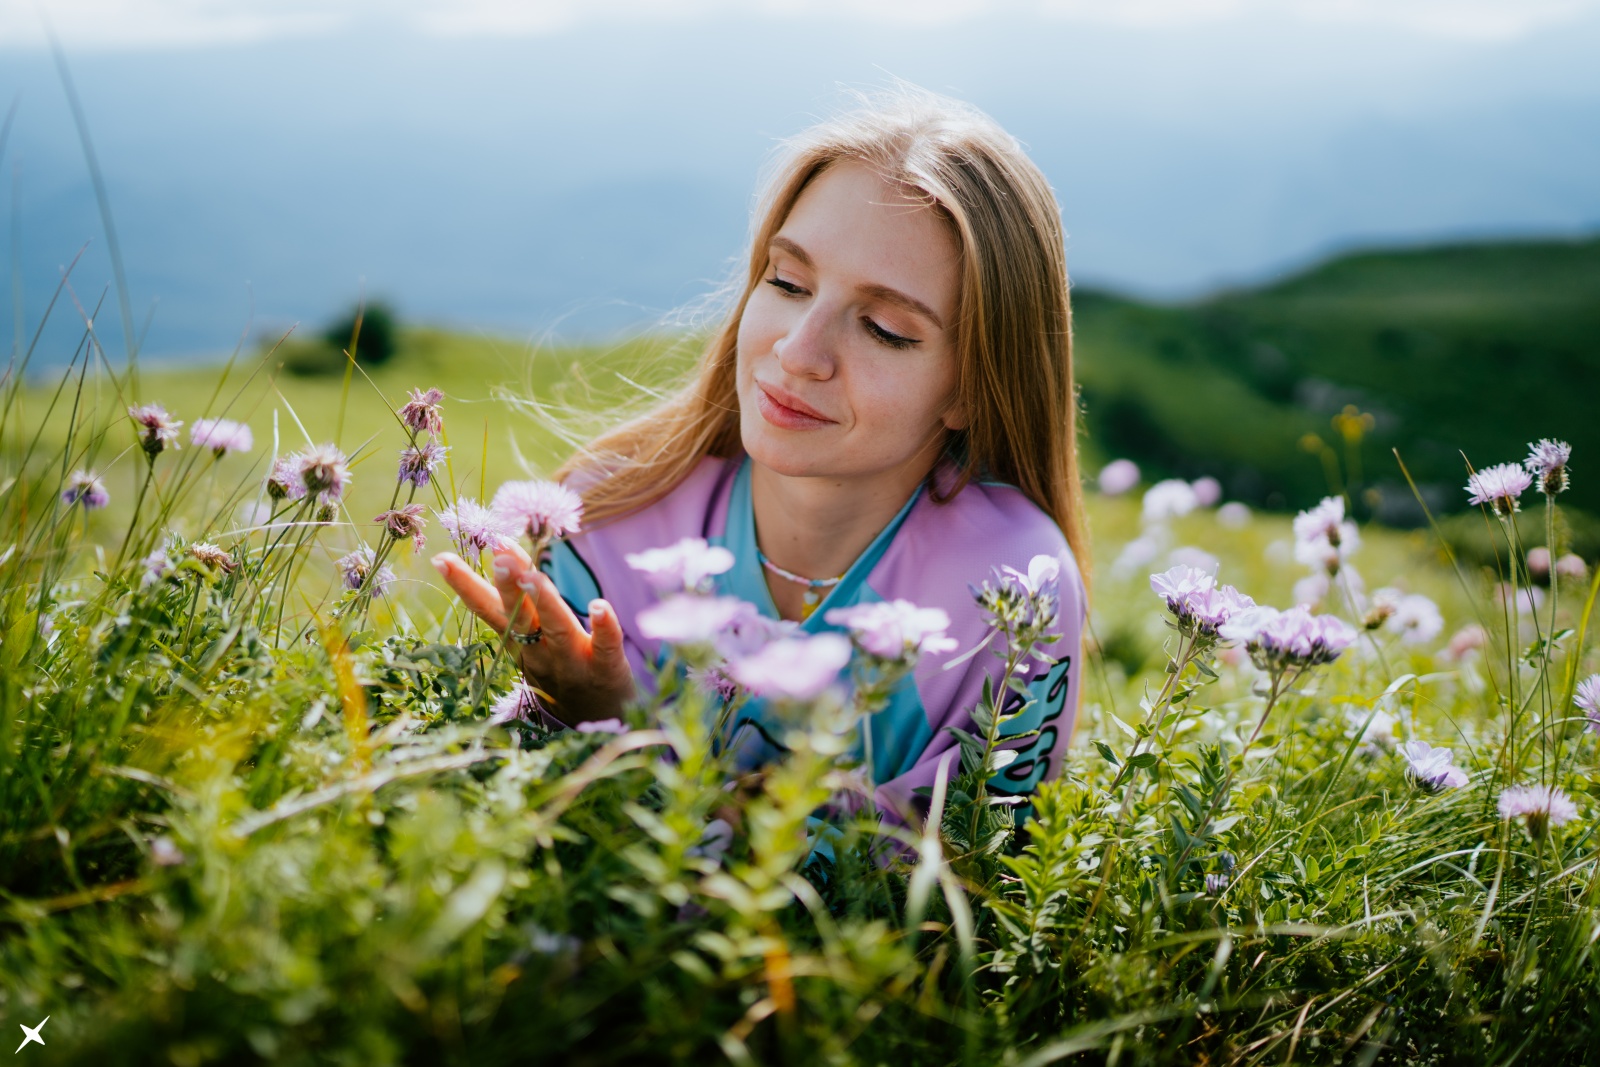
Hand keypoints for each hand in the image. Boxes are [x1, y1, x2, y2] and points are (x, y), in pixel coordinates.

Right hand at [431, 542, 633, 723]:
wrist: (595, 722)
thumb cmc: (561, 673)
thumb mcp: (532, 641)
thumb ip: (519, 603)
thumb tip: (502, 555)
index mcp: (520, 644)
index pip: (489, 612)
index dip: (467, 586)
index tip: (442, 559)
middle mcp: (541, 654)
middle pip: (520, 620)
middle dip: (508, 590)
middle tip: (499, 559)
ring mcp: (574, 663)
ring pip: (558, 630)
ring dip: (546, 603)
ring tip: (533, 576)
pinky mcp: (607, 670)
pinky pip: (606, 648)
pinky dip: (604, 628)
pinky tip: (600, 607)